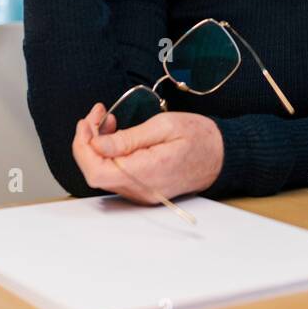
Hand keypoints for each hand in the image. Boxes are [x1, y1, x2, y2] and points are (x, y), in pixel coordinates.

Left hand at [71, 102, 224, 203]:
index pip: (96, 170)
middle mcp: (140, 189)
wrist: (224, 155)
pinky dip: (109, 154)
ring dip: (97, 146)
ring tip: (108, 120)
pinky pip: (116, 175)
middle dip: (87, 141)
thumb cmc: (200, 137)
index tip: (88, 121)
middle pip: (95, 172)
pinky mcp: (143, 190)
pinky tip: (117, 136)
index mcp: (145, 173)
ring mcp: (142, 193)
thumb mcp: (164, 126)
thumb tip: (96, 144)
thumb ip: (127, 138)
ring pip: (103, 173)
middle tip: (96, 116)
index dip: (83, 146)